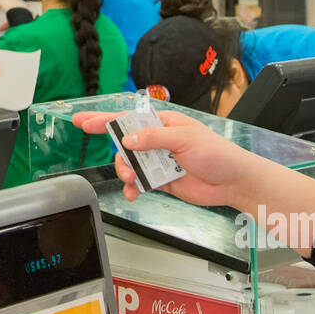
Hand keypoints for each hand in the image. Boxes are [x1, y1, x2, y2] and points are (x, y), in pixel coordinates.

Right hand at [72, 109, 248, 206]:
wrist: (232, 182)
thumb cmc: (216, 153)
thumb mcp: (184, 139)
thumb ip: (153, 138)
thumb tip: (127, 139)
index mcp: (163, 124)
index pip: (128, 119)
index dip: (103, 120)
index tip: (82, 121)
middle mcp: (157, 141)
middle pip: (125, 145)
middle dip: (120, 157)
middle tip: (125, 170)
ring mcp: (159, 161)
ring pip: (130, 165)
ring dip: (127, 174)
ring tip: (133, 182)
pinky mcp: (162, 180)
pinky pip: (140, 182)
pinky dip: (133, 188)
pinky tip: (134, 194)